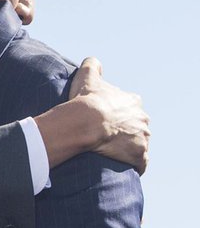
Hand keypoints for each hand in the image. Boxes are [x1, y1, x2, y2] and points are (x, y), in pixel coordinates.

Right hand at [68, 57, 149, 173]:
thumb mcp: (87, 77)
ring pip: (139, 144)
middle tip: (105, 137)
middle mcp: (142, 119)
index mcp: (132, 102)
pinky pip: (140, 163)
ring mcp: (142, 138)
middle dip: (125, 131)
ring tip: (110, 153)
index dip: (117, 113)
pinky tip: (121, 166)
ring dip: (129, 149)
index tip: (104, 119)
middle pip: (136, 126)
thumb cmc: (86, 101)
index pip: (130, 107)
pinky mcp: (138, 155)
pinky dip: (134, 165)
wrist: (86, 123)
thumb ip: (91, 66)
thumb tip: (93, 61)